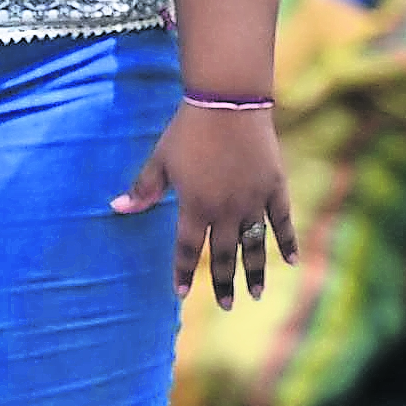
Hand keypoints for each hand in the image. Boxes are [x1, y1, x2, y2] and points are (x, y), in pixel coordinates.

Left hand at [119, 100, 290, 304]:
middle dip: (223, 282)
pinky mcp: (274, 187)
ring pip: (253, 246)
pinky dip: (287, 242)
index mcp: (194, 207)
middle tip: (227, 304)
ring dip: (254, 272)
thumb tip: (115, 209)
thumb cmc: (189, 129)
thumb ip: (143, 189)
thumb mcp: (161, 159)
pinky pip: (283, 222)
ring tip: (254, 294)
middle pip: (222, 256)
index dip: (183, 272)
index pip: (187, 250)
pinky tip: (290, 262)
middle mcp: (225, 211)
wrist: (228, 101)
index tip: (182, 293)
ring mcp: (252, 201)